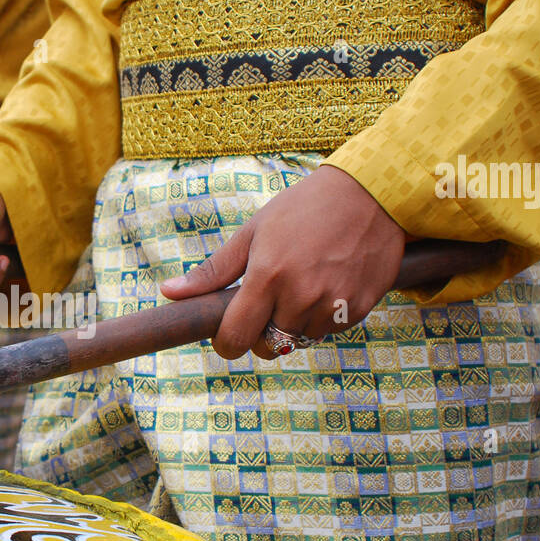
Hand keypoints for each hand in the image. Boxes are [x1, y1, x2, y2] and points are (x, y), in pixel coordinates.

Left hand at [161, 164, 404, 360]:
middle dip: (261, 333)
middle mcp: (300, 296)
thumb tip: (169, 293)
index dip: (227, 344)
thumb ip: (213, 271)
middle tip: (268, 302)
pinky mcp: (360, 308)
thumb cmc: (303, 209)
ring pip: (300, 341)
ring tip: (302, 285)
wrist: (370, 194)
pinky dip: (322, 318)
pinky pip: (329, 331)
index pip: (236, 338)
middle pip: (268, 346)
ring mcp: (333, 305)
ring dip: (294, 325)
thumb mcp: (253, 232)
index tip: (228, 336)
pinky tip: (327, 285)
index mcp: (268, 277)